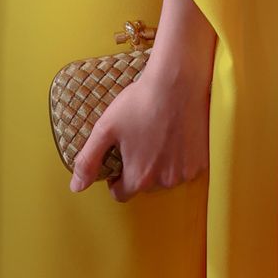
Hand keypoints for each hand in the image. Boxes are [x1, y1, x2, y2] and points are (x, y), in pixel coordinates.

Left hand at [70, 61, 209, 203]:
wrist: (178, 83)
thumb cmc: (140, 103)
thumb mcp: (105, 128)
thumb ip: (89, 160)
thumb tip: (76, 187)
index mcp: (139, 177)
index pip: (121, 194)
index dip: (115, 177)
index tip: (118, 158)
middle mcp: (164, 182)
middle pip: (145, 185)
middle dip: (139, 168)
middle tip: (138, 139)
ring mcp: (186, 173)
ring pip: (166, 177)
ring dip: (160, 163)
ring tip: (157, 134)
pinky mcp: (202, 162)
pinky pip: (185, 168)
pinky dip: (179, 157)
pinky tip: (175, 135)